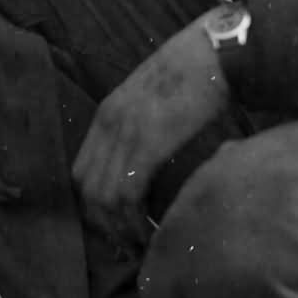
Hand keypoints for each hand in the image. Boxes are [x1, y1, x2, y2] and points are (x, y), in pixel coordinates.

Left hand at [71, 9, 231, 248]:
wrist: (216, 52)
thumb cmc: (197, 75)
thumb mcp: (156, 100)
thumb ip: (145, 127)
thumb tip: (153, 163)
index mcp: (107, 114)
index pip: (81, 171)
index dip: (92, 204)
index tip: (113, 226)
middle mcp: (107, 125)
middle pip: (85, 189)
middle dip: (102, 224)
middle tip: (125, 245)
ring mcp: (124, 134)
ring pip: (102, 198)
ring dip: (119, 229)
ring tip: (140, 246)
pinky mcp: (146, 144)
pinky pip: (126, 194)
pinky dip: (134, 221)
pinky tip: (150, 234)